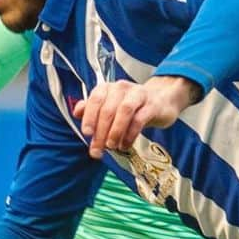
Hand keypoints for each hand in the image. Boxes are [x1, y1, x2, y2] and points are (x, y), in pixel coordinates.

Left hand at [73, 75, 200, 158]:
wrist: (161, 100)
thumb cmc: (132, 106)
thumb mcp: (111, 106)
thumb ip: (92, 109)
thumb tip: (76, 112)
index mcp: (108, 88)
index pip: (96, 99)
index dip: (90, 116)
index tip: (87, 133)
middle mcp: (122, 88)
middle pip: (108, 109)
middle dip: (101, 132)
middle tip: (97, 150)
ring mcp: (138, 95)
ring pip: (124, 111)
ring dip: (115, 131)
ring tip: (112, 146)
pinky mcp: (152, 105)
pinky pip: (140, 119)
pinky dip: (130, 134)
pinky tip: (125, 145)